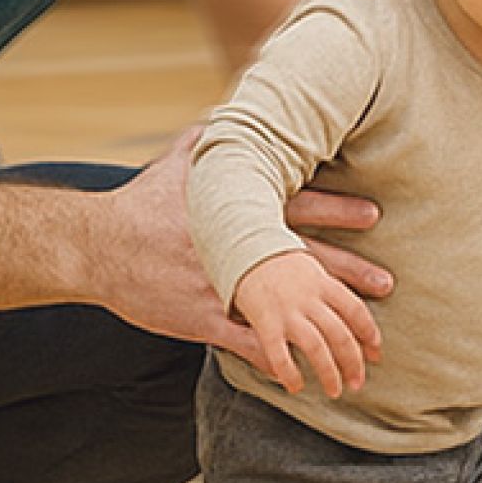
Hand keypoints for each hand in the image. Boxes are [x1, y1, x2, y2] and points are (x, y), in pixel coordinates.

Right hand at [86, 128, 389, 367]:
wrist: (93, 246)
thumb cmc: (138, 203)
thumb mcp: (174, 163)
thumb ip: (205, 138)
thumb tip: (226, 113)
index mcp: (237, 209)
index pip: (298, 206)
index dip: (337, 210)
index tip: (375, 214)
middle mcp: (235, 246)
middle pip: (303, 259)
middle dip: (348, 271)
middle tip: (388, 280)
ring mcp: (221, 284)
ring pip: (283, 305)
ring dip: (323, 320)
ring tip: (358, 336)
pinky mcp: (201, 317)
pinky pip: (246, 340)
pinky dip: (276, 353)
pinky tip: (303, 369)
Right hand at [231, 250, 381, 397]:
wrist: (235, 240)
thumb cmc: (267, 250)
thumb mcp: (303, 258)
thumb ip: (322, 279)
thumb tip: (342, 302)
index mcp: (322, 280)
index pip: (355, 309)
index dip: (368, 332)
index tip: (376, 350)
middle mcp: (310, 296)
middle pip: (341, 332)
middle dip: (354, 359)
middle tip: (361, 381)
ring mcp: (288, 310)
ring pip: (317, 346)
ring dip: (329, 372)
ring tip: (336, 391)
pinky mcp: (263, 321)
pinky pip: (280, 353)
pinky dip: (290, 372)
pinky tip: (295, 386)